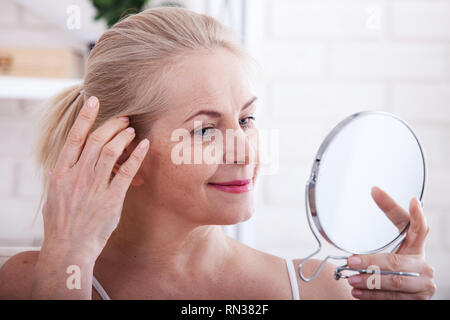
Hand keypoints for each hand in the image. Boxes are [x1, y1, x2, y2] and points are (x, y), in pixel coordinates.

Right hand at [41, 96, 149, 258]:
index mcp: (61, 172)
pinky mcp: (112, 199)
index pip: (74, 137)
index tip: (94, 100)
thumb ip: (58, 178)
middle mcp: (77, 176)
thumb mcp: (53, 197)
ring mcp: (94, 187)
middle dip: (112, 124)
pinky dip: (136, 155)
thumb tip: (58, 165)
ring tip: (131, 129)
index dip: (85, 116)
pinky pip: (126, 171)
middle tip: (124, 118)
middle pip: (96, 140)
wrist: (69, 248)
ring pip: (111, 151)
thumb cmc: (61, 223)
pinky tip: (144, 145)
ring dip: (123, 136)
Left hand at [346, 186, 435, 299]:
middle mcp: (422, 265)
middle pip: (396, 260)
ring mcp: (423, 284)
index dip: (417, 215)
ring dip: (369, 281)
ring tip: (351, 279)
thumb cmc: (391, 273)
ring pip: (394, 281)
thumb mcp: (388, 257)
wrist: (405, 299)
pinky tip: (358, 292)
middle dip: (371, 261)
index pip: (418, 228)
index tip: (413, 200)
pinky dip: (372, 296)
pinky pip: (393, 298)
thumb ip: (377, 248)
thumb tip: (347, 241)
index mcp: (416, 248)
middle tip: (351, 261)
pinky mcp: (418, 301)